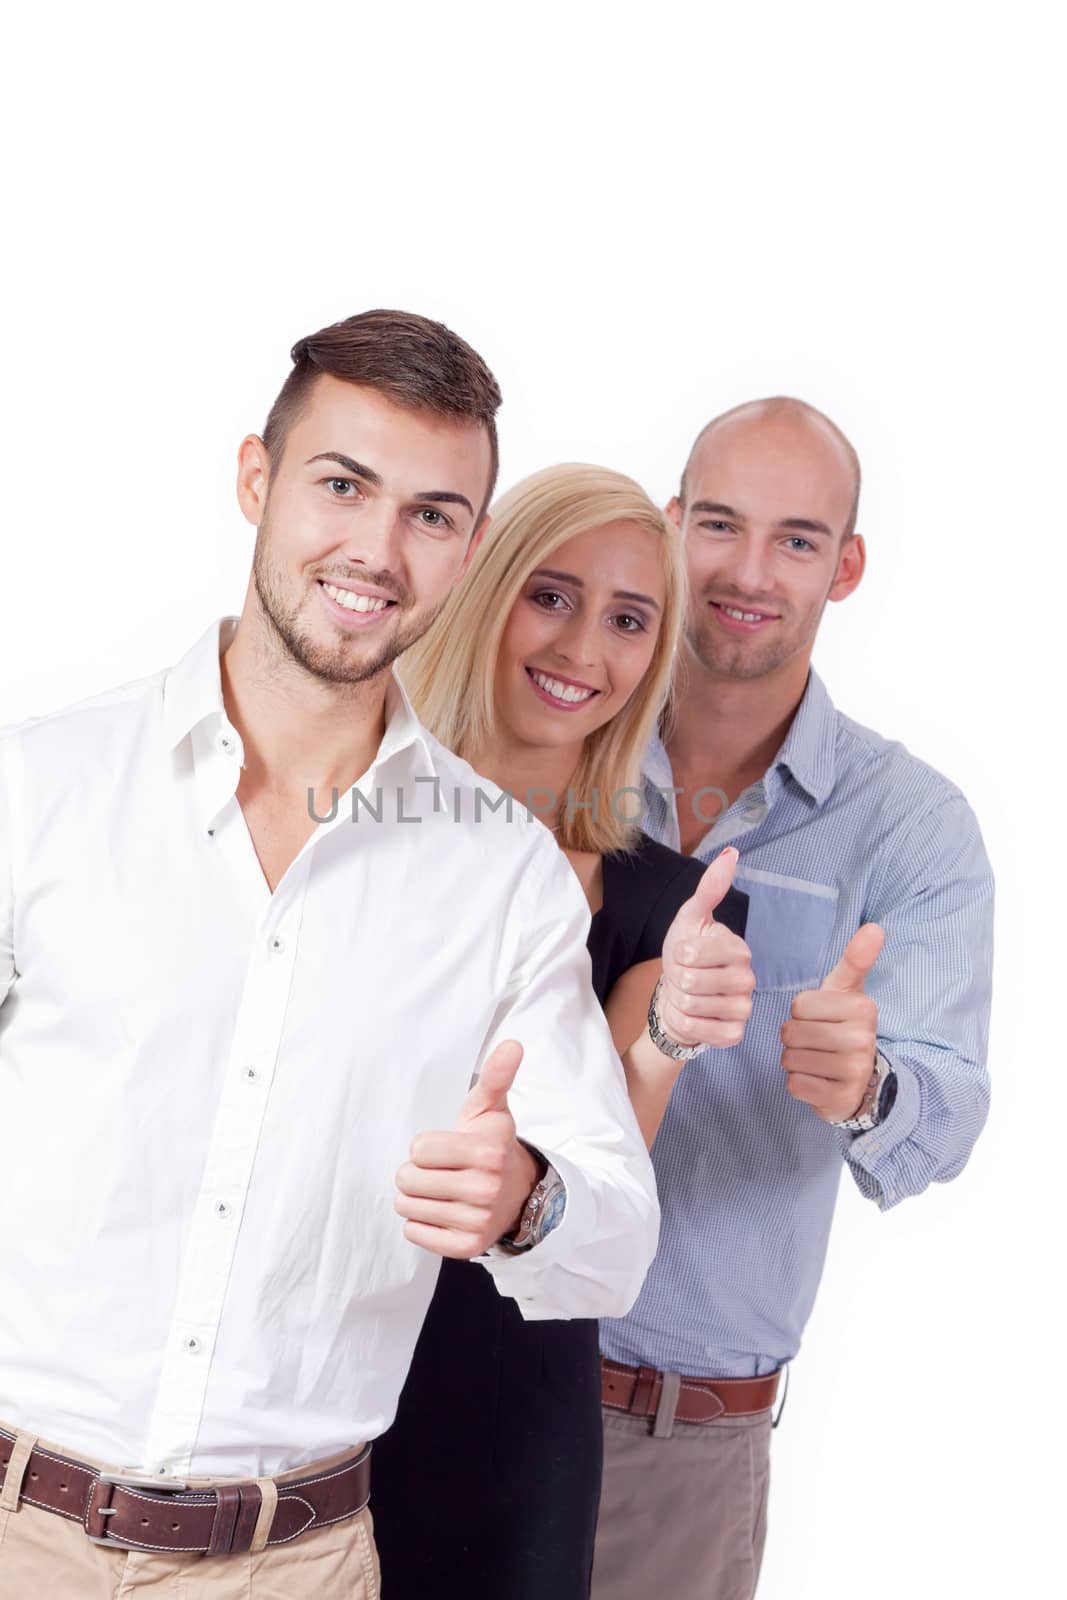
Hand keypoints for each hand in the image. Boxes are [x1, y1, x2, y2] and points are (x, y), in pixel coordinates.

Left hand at [394, 1040, 542, 1258]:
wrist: (518, 1194)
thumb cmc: (492, 1145)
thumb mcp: (491, 1109)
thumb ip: (496, 1076)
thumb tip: (512, 1044)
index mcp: (488, 1153)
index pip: (417, 1150)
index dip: (426, 1148)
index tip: (447, 1149)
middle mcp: (485, 1190)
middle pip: (407, 1179)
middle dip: (416, 1173)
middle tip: (440, 1171)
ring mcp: (476, 1221)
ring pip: (406, 1206)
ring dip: (416, 1198)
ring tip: (439, 1191)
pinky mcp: (466, 1247)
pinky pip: (414, 1233)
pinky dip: (420, 1223)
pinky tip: (441, 1212)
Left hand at [657, 848, 754, 1049]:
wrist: (678, 997)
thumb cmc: (684, 956)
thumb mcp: (690, 919)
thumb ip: (709, 889)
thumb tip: (730, 855)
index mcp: (739, 948)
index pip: (693, 952)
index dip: (678, 955)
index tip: (684, 955)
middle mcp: (748, 978)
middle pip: (691, 981)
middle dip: (676, 980)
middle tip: (683, 978)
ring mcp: (744, 1008)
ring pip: (693, 1005)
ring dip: (679, 1001)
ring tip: (686, 995)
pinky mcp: (735, 1034)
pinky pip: (701, 1031)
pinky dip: (685, 1023)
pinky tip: (692, 1015)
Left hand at [780, 924, 884, 1120]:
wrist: (861, 1081)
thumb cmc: (843, 1026)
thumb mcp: (848, 992)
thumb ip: (856, 960)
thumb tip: (875, 927)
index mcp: (862, 1008)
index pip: (799, 1005)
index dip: (801, 1013)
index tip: (821, 1019)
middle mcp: (862, 1040)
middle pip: (791, 1032)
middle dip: (795, 1037)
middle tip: (816, 1042)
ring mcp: (853, 1072)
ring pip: (790, 1059)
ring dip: (795, 1061)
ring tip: (817, 1060)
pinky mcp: (840, 1099)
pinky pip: (794, 1085)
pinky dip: (798, 1083)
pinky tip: (817, 1080)